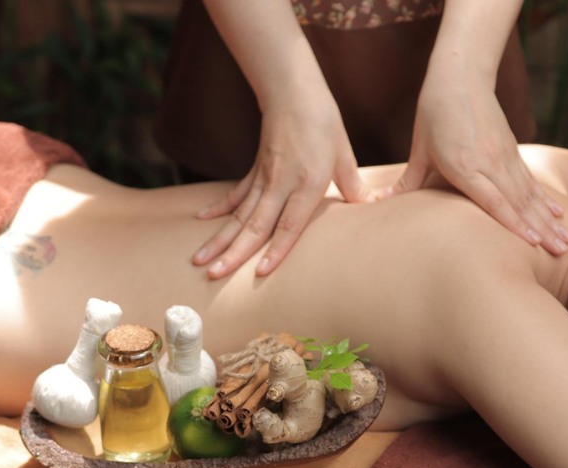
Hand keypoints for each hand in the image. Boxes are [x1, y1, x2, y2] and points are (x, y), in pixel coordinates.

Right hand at [192, 93, 369, 279]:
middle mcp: (281, 184)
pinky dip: (219, 210)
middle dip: (234, 253)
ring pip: (239, 215)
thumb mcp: (344, 155)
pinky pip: (235, 195)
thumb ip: (352, 186)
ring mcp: (264, 178)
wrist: (294, 92)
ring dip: (219, 239)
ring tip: (199, 261)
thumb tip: (368, 207)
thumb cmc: (324, 124)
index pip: (290, 224)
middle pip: (255, 225)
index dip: (276, 250)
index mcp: (308, 182)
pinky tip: (202, 222)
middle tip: (213, 275)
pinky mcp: (255, 170)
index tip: (260, 273)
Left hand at [378, 77, 567, 254]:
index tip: (532, 242)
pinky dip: (545, 199)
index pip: (493, 200)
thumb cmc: (434, 113)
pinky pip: (531, 181)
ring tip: (565, 240)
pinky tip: (558, 214)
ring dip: (549, 218)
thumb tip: (379, 202)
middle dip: (541, 228)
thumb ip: (407, 181)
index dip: (513, 223)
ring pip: (530, 194)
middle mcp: (489, 162)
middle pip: (519, 201)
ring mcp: (505, 156)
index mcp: (464, 165)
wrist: (461, 76)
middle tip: (561, 251)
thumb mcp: (419, 148)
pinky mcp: (512, 151)